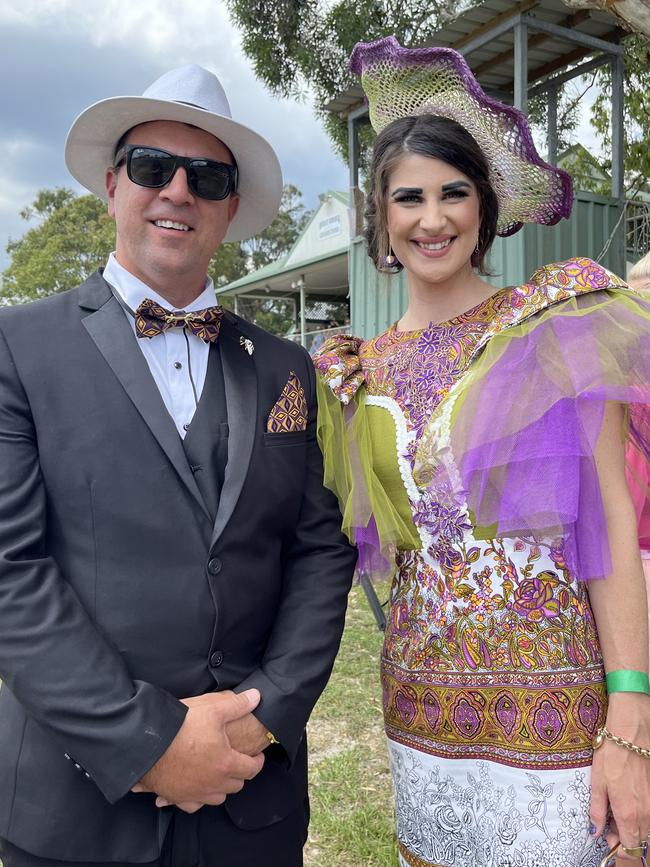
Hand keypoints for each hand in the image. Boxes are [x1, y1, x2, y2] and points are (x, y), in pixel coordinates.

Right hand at [153, 702, 271, 811]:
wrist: (147, 742)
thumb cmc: (181, 726)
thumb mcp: (213, 709)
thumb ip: (238, 704)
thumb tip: (256, 697)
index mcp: (225, 764)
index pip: (251, 769)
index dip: (257, 762)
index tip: (257, 756)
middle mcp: (212, 784)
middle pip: (235, 786)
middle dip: (239, 774)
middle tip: (237, 761)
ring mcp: (194, 793)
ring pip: (216, 798)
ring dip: (221, 787)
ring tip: (219, 774)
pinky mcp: (176, 796)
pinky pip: (192, 805)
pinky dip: (196, 798)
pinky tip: (194, 787)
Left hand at [590, 693, 649, 859]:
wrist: (631, 733)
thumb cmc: (611, 755)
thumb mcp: (597, 783)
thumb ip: (597, 810)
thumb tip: (594, 831)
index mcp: (628, 813)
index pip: (629, 847)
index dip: (619, 849)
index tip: (608, 843)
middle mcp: (646, 813)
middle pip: (639, 841)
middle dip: (624, 839)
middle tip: (608, 826)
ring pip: (647, 829)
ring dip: (633, 828)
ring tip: (616, 813)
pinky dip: (640, 816)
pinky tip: (627, 803)